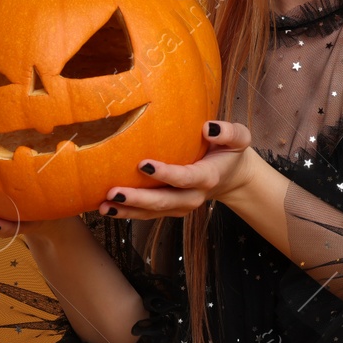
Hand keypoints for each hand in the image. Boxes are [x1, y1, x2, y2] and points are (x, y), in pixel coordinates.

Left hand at [94, 120, 258, 221]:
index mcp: (208, 177)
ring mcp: (180, 206)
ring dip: (128, 211)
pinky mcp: (169, 209)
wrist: (230, 176)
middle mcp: (193, 196)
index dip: (166, 174)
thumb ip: (228, 132)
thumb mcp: (238, 138)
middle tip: (114, 192)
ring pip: (152, 212)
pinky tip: (106, 208)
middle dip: (138, 199)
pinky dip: (127, 213)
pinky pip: (147, 214)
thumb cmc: (228, 151)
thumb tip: (208, 127)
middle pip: (164, 201)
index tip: (143, 164)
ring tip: (104, 206)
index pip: (185, 178)